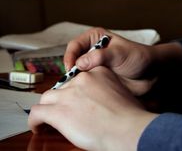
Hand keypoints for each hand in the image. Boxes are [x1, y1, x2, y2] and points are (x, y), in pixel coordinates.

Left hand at [28, 67, 157, 150]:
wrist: (126, 128)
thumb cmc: (129, 116)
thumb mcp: (120, 92)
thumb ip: (107, 90)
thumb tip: (101, 102)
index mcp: (97, 72)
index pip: (78, 78)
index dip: (75, 90)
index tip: (76, 100)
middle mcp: (81, 79)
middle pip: (62, 87)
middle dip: (61, 100)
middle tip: (65, 113)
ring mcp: (68, 94)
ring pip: (47, 97)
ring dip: (47, 108)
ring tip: (48, 120)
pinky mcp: (58, 111)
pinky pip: (37, 112)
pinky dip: (34, 121)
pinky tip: (38, 127)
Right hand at [64, 27, 181, 95]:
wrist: (151, 74)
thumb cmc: (138, 57)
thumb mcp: (120, 53)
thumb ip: (101, 56)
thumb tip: (80, 62)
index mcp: (94, 38)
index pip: (74, 45)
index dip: (69, 56)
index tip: (71, 69)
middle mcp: (90, 51)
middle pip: (71, 60)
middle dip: (69, 72)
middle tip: (70, 83)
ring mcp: (92, 66)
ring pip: (76, 74)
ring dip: (74, 82)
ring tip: (76, 90)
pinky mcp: (96, 80)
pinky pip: (83, 85)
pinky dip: (82, 90)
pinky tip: (84, 96)